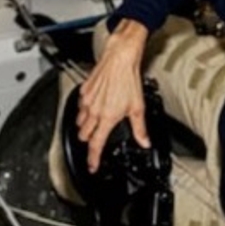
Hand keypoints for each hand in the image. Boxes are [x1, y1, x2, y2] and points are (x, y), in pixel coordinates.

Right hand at [76, 19, 150, 171]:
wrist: (119, 59)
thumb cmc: (128, 79)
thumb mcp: (138, 107)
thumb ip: (140, 128)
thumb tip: (144, 141)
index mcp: (107, 118)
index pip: (96, 145)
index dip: (93, 159)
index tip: (92, 166)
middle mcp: (94, 111)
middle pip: (84, 135)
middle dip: (88, 141)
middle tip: (95, 141)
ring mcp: (86, 101)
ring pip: (79, 122)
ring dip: (85, 126)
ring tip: (95, 124)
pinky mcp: (84, 91)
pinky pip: (80, 106)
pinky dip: (84, 110)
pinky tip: (94, 106)